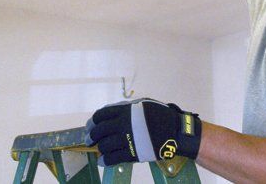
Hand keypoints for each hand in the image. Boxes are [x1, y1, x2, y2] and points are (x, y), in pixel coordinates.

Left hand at [84, 98, 201, 165]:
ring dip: (100, 148)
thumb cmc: (161, 115)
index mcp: (125, 111)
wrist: (176, 132)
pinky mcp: (132, 153)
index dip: (93, 121)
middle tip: (89, 140)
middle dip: (91, 136)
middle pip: (99, 131)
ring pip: (105, 145)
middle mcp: (123, 124)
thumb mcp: (143, 104)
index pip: (101, 115)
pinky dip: (105, 160)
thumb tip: (110, 113)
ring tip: (100, 149)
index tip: (90, 125)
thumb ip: (126, 108)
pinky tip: (103, 160)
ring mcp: (127, 140)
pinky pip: (113, 158)